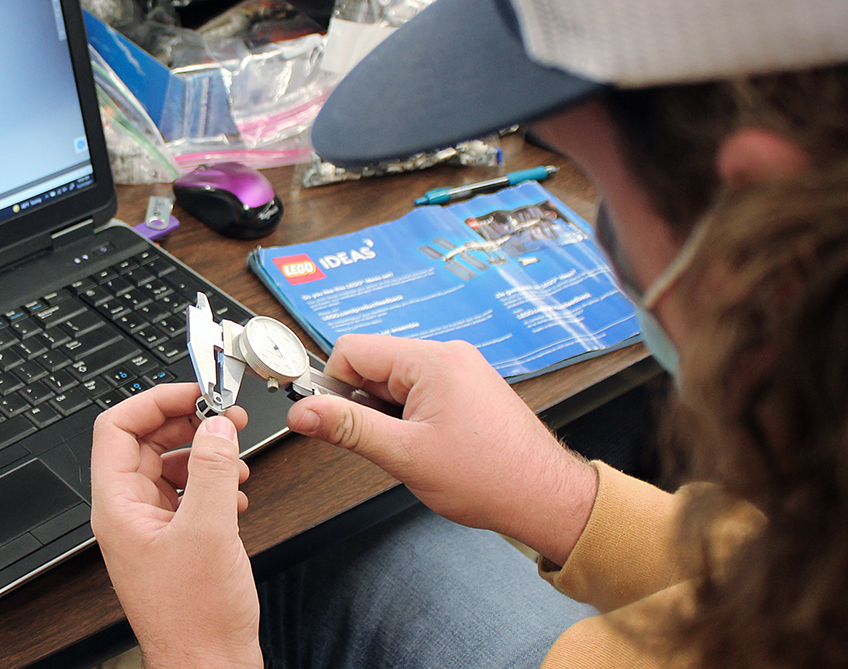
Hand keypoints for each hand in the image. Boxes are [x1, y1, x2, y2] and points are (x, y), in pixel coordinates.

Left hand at [91, 383, 261, 668]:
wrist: (210, 666)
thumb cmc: (195, 621)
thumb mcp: (208, 532)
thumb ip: (212, 471)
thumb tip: (216, 427)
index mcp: (118, 507)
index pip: (116, 428)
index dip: (153, 402)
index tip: (193, 394)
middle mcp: (129, 514)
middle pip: (147, 443)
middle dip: (187, 425)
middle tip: (224, 418)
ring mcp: (152, 528)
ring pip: (172, 467)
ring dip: (205, 455)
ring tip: (235, 459)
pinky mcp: (177, 542)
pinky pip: (190, 494)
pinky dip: (215, 484)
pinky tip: (236, 495)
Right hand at [287, 334, 597, 564]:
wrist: (545, 498)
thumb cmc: (490, 478)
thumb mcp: (404, 455)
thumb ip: (347, 428)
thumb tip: (302, 411)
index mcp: (431, 361)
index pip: (353, 350)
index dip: (332, 385)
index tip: (327, 418)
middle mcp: (447, 356)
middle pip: (373, 365)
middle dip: (363, 404)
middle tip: (380, 443)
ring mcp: (460, 371)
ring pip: (394, 382)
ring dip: (387, 414)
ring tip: (411, 449)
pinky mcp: (467, 389)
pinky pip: (418, 392)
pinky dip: (408, 417)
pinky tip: (425, 446)